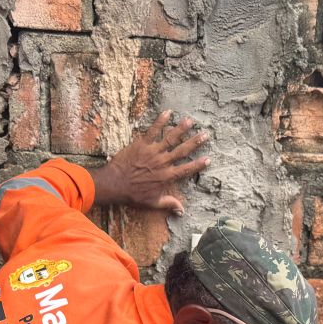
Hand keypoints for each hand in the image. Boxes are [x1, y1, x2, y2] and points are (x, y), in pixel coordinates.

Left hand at [91, 111, 210, 213]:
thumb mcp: (152, 203)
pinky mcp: (142, 144)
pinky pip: (153, 130)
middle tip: (205, 134)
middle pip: (183, 151)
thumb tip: (182, 211)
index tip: (208, 159)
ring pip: (171, 138)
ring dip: (181, 129)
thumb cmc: (132, 195)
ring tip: (190, 121)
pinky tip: (168, 112)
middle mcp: (163, 163)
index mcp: (167, 176)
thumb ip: (168, 204)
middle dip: (195, 142)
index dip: (198, 165)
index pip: (187, 169)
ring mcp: (153, 152)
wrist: (115, 184)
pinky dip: (160, 121)